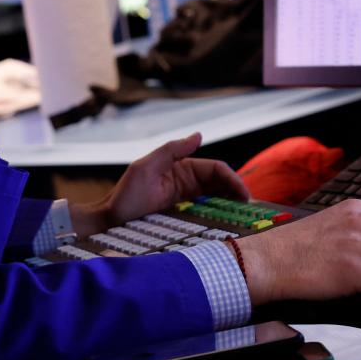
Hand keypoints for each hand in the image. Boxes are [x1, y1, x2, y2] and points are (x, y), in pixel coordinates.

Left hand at [72, 132, 247, 235]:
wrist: (110, 221)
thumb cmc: (125, 195)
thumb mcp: (145, 168)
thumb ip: (172, 150)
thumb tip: (199, 135)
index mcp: (181, 167)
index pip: (215, 169)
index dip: (232, 179)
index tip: (244, 195)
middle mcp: (186, 181)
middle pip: (220, 183)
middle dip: (237, 192)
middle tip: (251, 210)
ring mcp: (185, 198)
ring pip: (216, 198)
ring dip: (231, 205)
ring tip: (246, 218)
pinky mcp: (182, 214)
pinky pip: (206, 212)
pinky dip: (219, 215)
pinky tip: (228, 224)